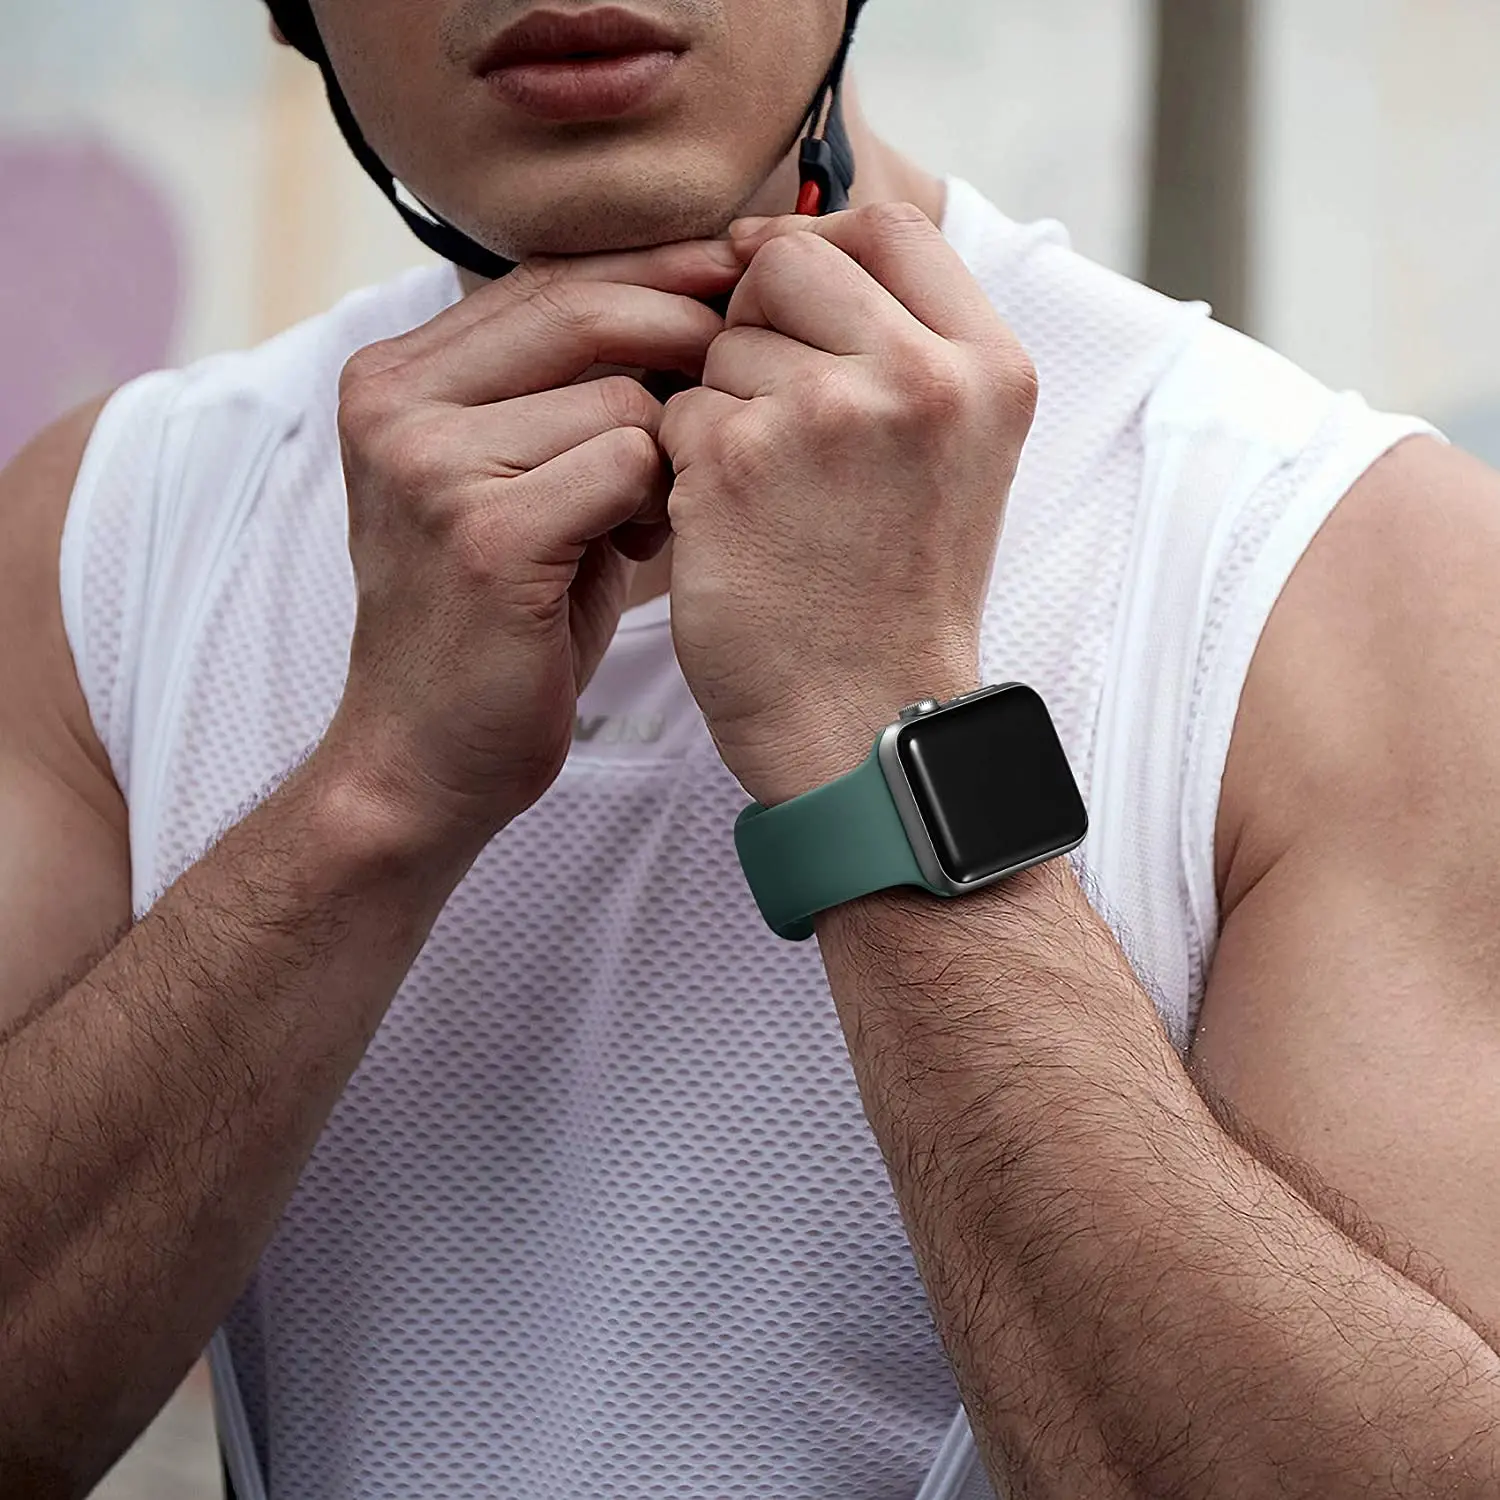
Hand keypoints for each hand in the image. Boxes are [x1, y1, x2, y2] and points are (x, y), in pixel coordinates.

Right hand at [319, 240, 742, 851]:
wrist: (427, 756)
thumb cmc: (502, 620)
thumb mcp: (517, 483)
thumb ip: (565, 395)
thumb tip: (694, 302)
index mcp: (393, 377)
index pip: (542, 277)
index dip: (650, 268)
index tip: (733, 270)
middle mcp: (393, 404)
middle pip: (580, 308)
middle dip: (684, 331)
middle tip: (738, 377)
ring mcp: (429, 466)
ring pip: (621, 399)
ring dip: (665, 459)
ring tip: (641, 523)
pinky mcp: (484, 535)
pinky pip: (627, 466)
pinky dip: (655, 508)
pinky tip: (635, 552)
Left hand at [658, 203, 1037, 806]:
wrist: (866, 720)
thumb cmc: (896, 596)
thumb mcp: (955, 458)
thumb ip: (904, 346)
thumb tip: (783, 244)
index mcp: (988, 369)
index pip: (889, 227)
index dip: (816, 239)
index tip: (773, 280)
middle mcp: (920, 377)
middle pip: (789, 264)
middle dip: (756, 324)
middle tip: (772, 417)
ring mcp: (827, 414)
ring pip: (721, 343)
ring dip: (720, 408)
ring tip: (769, 500)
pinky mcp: (738, 462)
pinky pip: (675, 412)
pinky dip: (685, 465)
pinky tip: (730, 529)